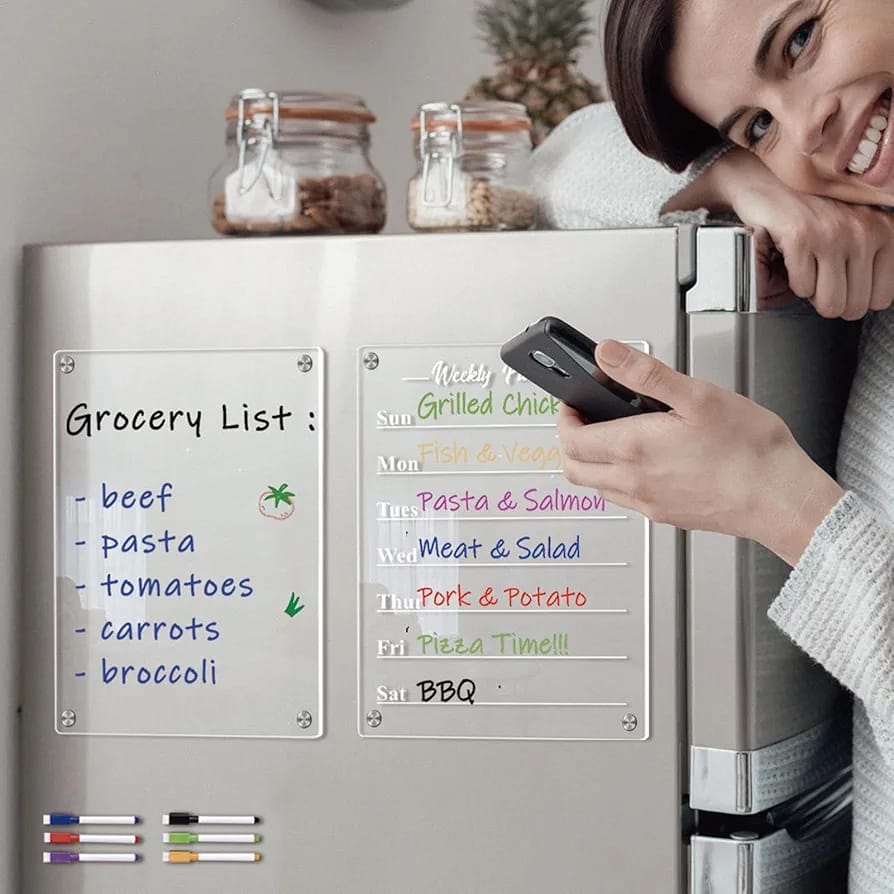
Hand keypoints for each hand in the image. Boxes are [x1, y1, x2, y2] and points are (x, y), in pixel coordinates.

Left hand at [557, 341, 843, 565]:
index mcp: (634, 449)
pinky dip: (618, 478)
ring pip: (597, 486)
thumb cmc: (751, 452)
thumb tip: (608, 354)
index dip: (565, 416)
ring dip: (592, 461)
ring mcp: (648, 503)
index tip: (574, 401)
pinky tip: (645, 461)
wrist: (782, 501)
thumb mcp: (697, 395)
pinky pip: (625, 499)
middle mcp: (634, 482)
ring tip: (614, 435)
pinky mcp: (665, 516)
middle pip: (574, 468)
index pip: (571, 439)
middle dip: (571, 440)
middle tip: (585, 418)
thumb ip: (645, 373)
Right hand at [669, 148, 893, 318]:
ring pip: (829, 303)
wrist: (770, 184)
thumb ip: (868, 260)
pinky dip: (791, 283)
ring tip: (806, 269)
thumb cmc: (809, 211)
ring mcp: (833, 233)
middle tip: (818, 279)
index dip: (852, 298)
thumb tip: (865, 300)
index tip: (839, 281)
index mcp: (885, 230)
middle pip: (853, 307)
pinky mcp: (801, 237)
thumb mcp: (853, 230)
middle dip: (829, 302)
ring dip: (810, 295)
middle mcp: (865, 230)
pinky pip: (801, 288)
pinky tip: (791, 261)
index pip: (881, 298)